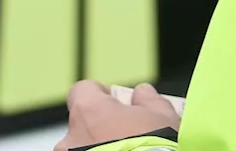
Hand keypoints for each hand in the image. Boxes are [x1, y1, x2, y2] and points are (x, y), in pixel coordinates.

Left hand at [55, 81, 180, 150]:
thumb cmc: (156, 148)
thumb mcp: (163, 116)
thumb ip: (148, 99)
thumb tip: (142, 93)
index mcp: (90, 110)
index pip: (83, 89)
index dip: (101, 93)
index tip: (117, 101)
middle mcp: (73, 136)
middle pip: (83, 121)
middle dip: (101, 125)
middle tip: (126, 133)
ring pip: (81, 146)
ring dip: (97, 146)